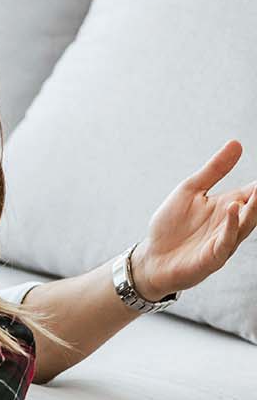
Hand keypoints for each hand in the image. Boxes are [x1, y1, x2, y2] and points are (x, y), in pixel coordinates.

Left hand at [133, 140, 256, 300]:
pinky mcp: (213, 257)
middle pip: (255, 208)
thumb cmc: (172, 225)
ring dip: (254, 208)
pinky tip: (232, 208)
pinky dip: (231, 225)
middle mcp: (232, 223)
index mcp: (230, 206)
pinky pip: (226, 240)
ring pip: (245, 224)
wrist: (153, 257)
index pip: (254, 192)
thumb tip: (237, 142)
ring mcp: (224, 241)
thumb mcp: (191, 190)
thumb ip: (215, 170)